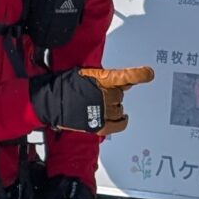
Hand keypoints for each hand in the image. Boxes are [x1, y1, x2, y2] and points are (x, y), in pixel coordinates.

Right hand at [31, 65, 153, 135]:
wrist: (50, 102)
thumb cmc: (66, 86)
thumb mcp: (86, 74)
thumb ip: (107, 77)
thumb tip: (126, 81)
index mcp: (101, 79)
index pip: (124, 76)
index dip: (138, 74)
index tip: (148, 73)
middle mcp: (104, 95)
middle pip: (121, 94)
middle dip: (113, 94)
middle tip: (100, 94)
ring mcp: (102, 111)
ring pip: (119, 109)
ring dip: (114, 107)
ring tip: (101, 105)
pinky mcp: (100, 125)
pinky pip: (119, 124)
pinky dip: (122, 121)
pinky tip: (121, 118)